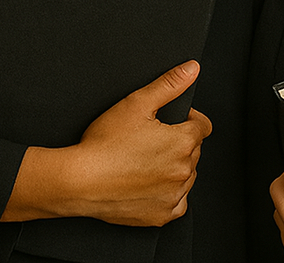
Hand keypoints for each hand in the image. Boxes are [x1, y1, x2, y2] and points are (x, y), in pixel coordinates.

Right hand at [3, 60, 211, 225]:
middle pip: (194, 150)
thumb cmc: (105, 143)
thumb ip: (169, 84)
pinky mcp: (161, 215)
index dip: (187, 118)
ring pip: (186, 176)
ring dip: (174, 167)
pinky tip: (147, 182)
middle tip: (150, 138)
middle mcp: (183, 172)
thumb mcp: (137, 102)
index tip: (170, 120)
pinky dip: (167, 192)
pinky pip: (177, 202)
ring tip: (145, 159)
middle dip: (178, 142)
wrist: (81, 180)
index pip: (203, 126)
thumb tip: (192, 69)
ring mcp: (173, 196)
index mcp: (182, 143)